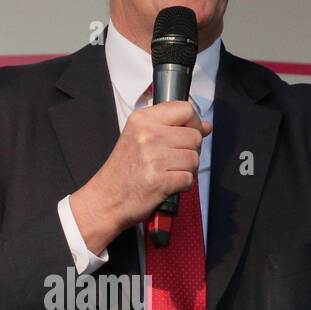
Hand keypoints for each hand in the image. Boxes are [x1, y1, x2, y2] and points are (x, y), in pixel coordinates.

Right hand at [70, 100, 209, 254]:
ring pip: (194, 159)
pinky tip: (168, 185)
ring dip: (187, 170)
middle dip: (191, 151)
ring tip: (169, 173)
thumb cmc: (122, 173)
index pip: (185, 109)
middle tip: (174, 160)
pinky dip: (183, 186)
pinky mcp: (159, 180)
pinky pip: (189, 179)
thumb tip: (205, 126)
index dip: (194, 123)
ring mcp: (153, 158)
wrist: (105, 200)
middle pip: (194, 136)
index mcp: (142, 120)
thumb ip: (171, 128)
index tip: (191, 132)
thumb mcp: (138, 138)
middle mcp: (147, 136)